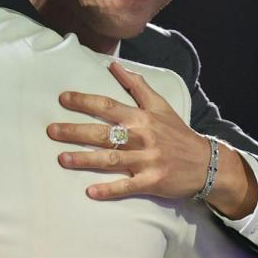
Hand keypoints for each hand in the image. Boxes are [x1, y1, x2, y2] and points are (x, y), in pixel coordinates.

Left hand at [47, 62, 255, 217]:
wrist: (206, 163)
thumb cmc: (178, 133)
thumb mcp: (160, 105)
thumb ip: (137, 85)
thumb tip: (114, 65)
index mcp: (141, 117)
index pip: (108, 106)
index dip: (84, 101)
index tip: (63, 99)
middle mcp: (142, 137)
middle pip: (103, 133)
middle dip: (75, 131)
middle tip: (51, 131)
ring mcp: (146, 160)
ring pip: (110, 159)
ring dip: (85, 159)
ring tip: (61, 159)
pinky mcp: (152, 182)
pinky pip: (127, 186)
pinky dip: (109, 190)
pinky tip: (89, 192)